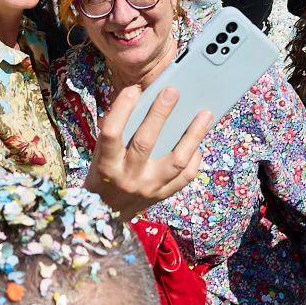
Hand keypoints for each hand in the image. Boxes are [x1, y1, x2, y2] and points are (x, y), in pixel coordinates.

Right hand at [83, 84, 208, 219]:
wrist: (105, 214)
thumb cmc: (103, 175)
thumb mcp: (100, 154)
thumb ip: (116, 133)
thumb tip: (139, 100)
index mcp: (106, 165)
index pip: (111, 134)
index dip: (121, 110)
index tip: (133, 89)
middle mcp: (128, 177)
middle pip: (145, 143)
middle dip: (160, 114)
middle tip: (172, 92)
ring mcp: (148, 188)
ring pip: (176, 161)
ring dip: (192, 135)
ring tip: (204, 114)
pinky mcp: (162, 196)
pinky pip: (185, 177)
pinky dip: (194, 158)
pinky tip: (198, 142)